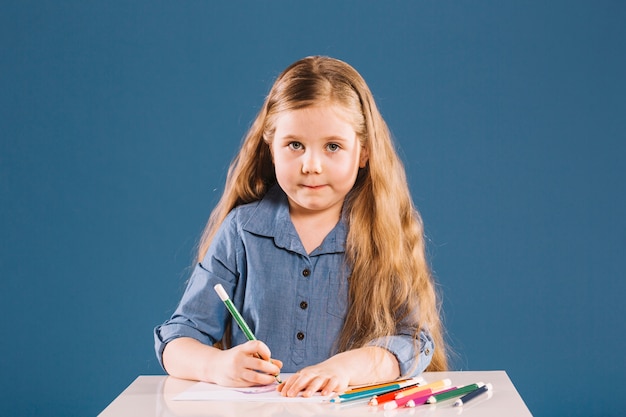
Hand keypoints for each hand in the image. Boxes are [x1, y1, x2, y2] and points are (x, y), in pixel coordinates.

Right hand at [212, 340, 282, 386]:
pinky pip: (251, 384)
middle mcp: (239, 359)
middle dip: (271, 368)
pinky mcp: (236, 382)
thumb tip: (279, 365)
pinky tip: (263, 382)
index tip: (268, 357)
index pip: (257, 345)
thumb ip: (262, 357)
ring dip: (268, 378)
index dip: (266, 351)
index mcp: (242, 349)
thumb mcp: (246, 353)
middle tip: (276, 370)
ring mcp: (237, 371)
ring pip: (256, 377)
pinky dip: (260, 384)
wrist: (215, 366)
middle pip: (259, 363)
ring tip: (272, 378)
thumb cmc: (234, 358)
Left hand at [276, 346, 399, 397]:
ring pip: (318, 381)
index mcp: (307, 373)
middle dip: (297, 387)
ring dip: (311, 388)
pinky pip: (332, 383)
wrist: (340, 366)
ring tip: (306, 395)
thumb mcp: (307, 377)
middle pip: (305, 379)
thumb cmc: (320, 374)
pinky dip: (328, 389)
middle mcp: (315, 373)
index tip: (283, 393)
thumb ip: (294, 383)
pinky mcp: (336, 379)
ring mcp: (326, 376)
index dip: (289, 385)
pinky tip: (324, 394)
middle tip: (290, 395)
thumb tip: (279, 390)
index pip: (296, 378)